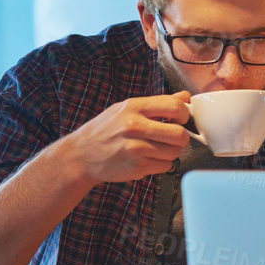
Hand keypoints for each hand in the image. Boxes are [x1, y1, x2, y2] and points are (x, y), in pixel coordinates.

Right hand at [55, 92, 192, 185]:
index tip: (181, 119)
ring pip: (175, 152)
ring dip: (170, 152)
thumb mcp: (126, 108)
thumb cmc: (105, 130)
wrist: (80, 156)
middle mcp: (134, 126)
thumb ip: (157, 103)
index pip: (175, 106)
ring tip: (155, 148)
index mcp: (133, 107)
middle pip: (180, 134)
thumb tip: (185, 96)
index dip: (184, 114)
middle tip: (172, 138)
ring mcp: (136, 148)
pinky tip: (147, 159)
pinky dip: (161, 164)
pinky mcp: (137, 167)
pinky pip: (166, 166)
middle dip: (181, 137)